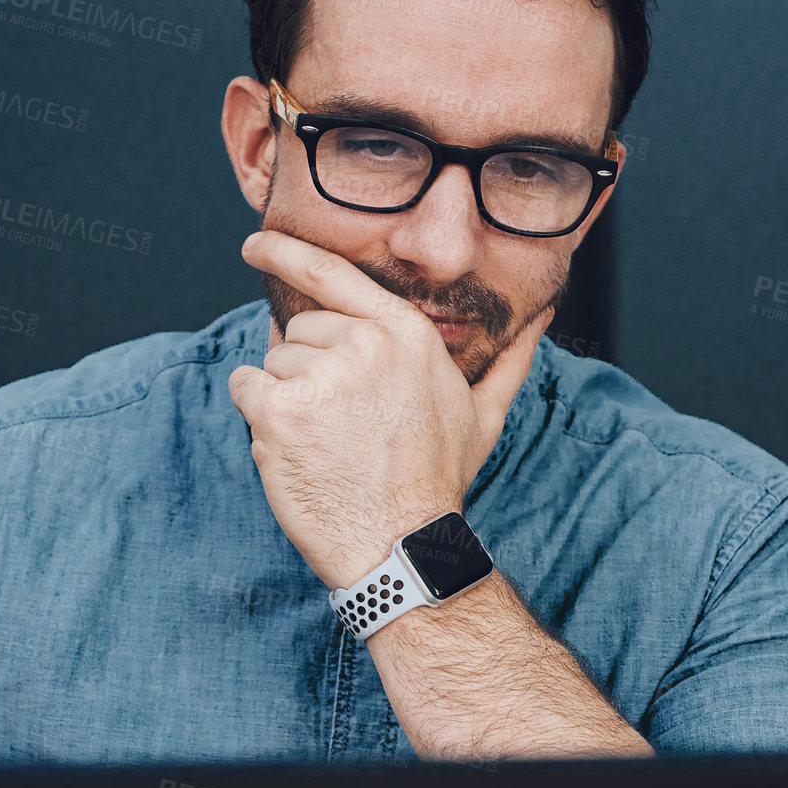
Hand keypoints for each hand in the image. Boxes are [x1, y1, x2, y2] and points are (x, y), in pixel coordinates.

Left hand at [227, 230, 553, 589]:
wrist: (402, 544)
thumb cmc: (438, 480)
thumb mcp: (484, 414)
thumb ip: (510, 360)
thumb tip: (543, 319)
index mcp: (406, 333)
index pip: (332, 275)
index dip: (285, 252)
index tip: (254, 243)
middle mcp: (364, 344)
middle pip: (300, 329)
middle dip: (309, 368)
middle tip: (340, 422)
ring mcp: (320, 376)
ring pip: (273, 362)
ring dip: (285, 397)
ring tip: (325, 441)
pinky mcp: (281, 411)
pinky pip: (244, 388)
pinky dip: (255, 413)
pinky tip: (291, 445)